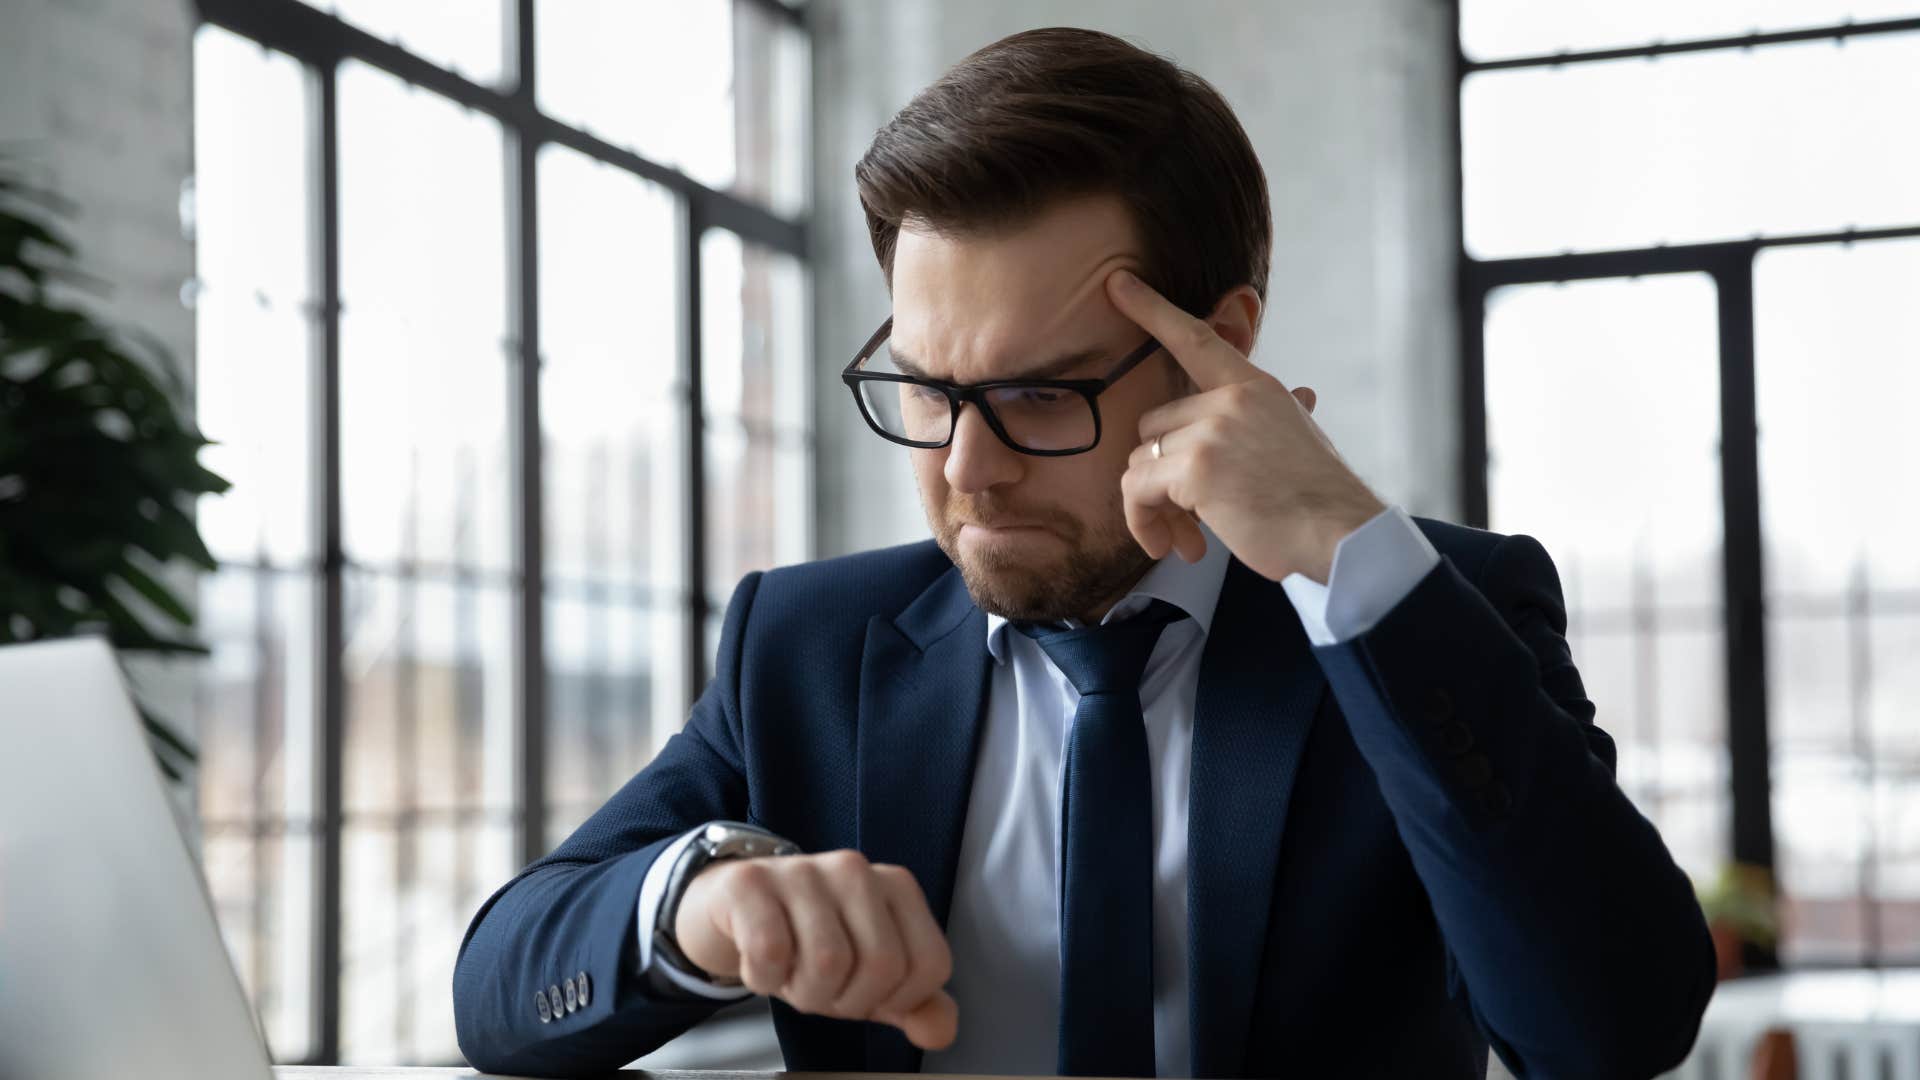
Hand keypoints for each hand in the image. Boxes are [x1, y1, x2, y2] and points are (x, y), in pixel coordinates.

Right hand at [674, 848, 957, 1050]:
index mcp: (897, 886)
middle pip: (881, 965)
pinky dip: (764, 978)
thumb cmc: (808, 942)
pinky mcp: (751, 882)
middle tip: (824, 989)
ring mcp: (803, 870)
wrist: (735, 909)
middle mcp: (855, 869)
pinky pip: (771, 951)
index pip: (929, 964)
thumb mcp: (869, 975)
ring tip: (792, 975)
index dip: (896, 1000)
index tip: (865, 991)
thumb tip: (940, 1031)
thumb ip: (915, 1003)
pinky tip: (762, 964)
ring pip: (828, 961)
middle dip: (849, 1000)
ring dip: (804, 992)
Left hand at [1105, 269, 1385, 584]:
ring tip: (1184, 539)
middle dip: (1160, 473)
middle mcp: (1230, 399)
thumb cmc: (1319, 497)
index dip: (1151, 309)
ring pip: (1140, 460)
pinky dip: (1144, 522)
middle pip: (1154, 425)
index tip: (1115, 282)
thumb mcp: (1301, 436)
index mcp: (1254, 386)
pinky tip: (1173, 546)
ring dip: (1154, 506)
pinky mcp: (1194, 468)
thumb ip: (1279, 413)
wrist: (1340, 534)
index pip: (1195, 338)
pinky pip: (1137, 490)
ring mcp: (1211, 430)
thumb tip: (1305, 394)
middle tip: (1185, 517)